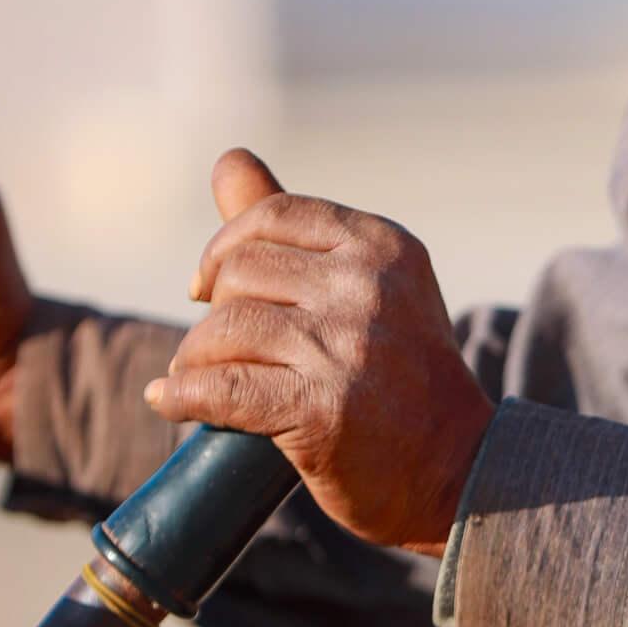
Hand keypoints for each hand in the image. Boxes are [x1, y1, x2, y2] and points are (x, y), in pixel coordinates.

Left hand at [146, 149, 492, 556]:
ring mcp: (346, 345)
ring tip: (194, 379)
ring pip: (223, 329)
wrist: (456, 467)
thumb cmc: (402, 376)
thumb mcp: (368, 283)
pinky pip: (220, 388)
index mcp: (382, 246)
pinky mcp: (322, 407)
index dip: (224, 248)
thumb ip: (295, 226)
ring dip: (193, 358)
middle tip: (219, 348)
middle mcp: (367, 285)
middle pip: (239, 272)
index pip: (273, 216)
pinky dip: (182, 397)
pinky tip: (171, 403)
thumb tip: (228, 159)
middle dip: (213, 311)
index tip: (207, 287)